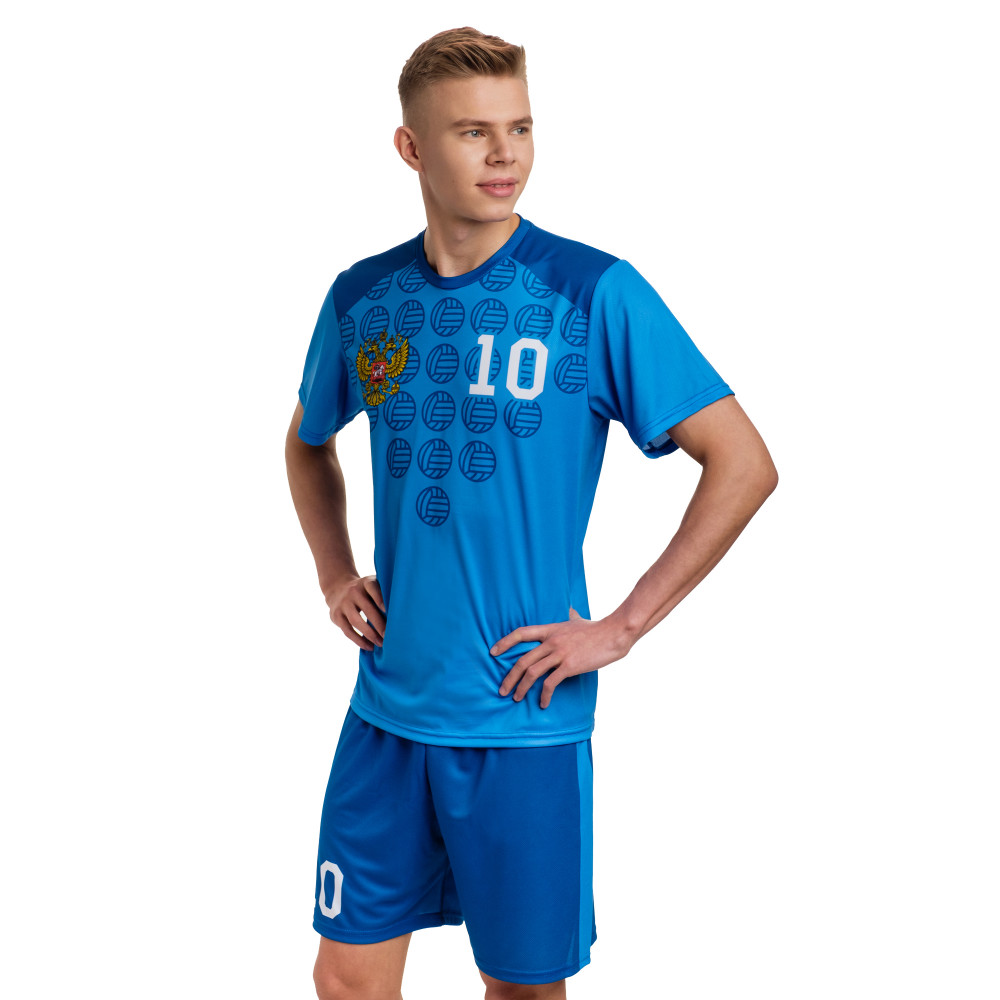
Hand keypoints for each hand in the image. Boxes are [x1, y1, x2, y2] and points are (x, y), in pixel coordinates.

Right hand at [325, 574, 385, 651]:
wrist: (338, 588)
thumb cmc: (365, 590)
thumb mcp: (372, 585)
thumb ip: (384, 593)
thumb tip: (403, 611)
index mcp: (366, 583)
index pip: (373, 588)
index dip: (381, 599)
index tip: (389, 611)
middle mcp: (354, 591)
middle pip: (367, 609)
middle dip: (379, 624)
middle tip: (390, 636)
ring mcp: (343, 603)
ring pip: (356, 621)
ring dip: (370, 635)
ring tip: (381, 644)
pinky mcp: (336, 616)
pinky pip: (348, 631)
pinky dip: (359, 640)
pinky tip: (369, 646)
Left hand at [491, 608, 633, 708]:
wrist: (613, 633)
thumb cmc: (596, 628)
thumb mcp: (578, 619)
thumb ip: (570, 616)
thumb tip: (569, 610)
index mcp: (550, 630)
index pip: (521, 633)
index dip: (505, 642)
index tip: (493, 652)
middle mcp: (551, 641)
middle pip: (522, 660)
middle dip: (509, 677)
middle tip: (502, 690)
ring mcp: (560, 654)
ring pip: (532, 672)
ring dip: (521, 688)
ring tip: (516, 698)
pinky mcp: (570, 666)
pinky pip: (550, 683)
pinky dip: (544, 695)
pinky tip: (543, 703)